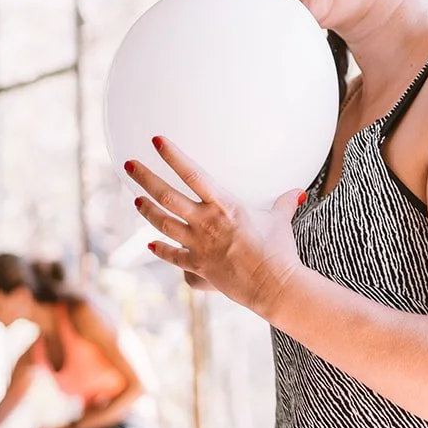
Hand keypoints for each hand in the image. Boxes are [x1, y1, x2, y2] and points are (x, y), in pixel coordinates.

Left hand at [128, 135, 304, 318]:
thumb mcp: (280, 220)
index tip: (157, 141)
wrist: (273, 285)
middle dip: (145, 178)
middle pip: (167, 196)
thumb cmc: (279, 251)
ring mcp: (199, 245)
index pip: (192, 174)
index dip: (173, 156)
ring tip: (136, 200)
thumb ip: (284, 203)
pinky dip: (161, 250)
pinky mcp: (198, 267)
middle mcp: (206, 223)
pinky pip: (174, 256)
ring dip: (147, 210)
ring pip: (164, 223)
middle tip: (129, 165)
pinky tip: (150, 243)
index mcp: (224, 206)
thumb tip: (297, 192)